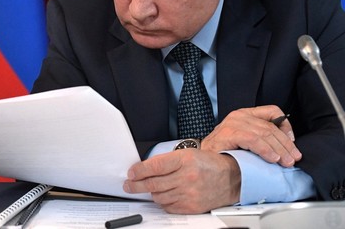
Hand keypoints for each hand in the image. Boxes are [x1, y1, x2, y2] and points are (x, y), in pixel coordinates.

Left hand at [123, 150, 240, 213]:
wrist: (231, 178)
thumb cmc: (208, 164)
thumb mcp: (187, 154)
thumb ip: (166, 161)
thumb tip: (144, 169)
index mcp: (185, 160)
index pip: (156, 166)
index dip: (139, 171)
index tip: (131, 173)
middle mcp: (188, 177)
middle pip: (154, 184)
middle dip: (137, 185)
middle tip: (129, 185)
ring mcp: (190, 194)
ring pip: (159, 197)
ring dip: (151, 193)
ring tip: (149, 189)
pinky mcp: (192, 207)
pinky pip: (168, 207)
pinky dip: (163, 202)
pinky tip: (164, 196)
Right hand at [201, 105, 300, 166]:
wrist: (203, 159)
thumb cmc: (223, 152)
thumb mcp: (245, 141)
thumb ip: (261, 138)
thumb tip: (285, 148)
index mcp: (245, 114)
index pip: (272, 111)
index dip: (286, 126)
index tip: (292, 142)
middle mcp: (239, 116)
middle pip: (271, 127)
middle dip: (286, 144)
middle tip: (294, 158)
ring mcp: (233, 123)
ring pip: (265, 134)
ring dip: (279, 150)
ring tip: (286, 162)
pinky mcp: (229, 133)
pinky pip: (254, 140)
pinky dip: (266, 150)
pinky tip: (272, 159)